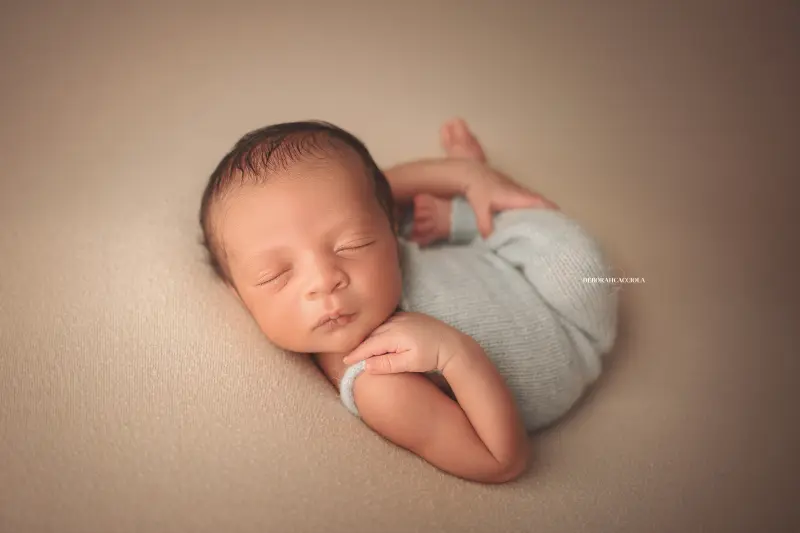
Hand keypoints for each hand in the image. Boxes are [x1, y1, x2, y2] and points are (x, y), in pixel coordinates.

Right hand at [342, 312, 466, 373]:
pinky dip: (380, 330)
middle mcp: (395, 322)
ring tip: (360, 347)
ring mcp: (402, 317)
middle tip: (349, 356)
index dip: (356, 354)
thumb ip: (387, 364)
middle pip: (371, 335)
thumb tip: (366, 365)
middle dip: (360, 345)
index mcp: (394, 334)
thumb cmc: (430, 356)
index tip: (346, 361)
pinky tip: (378, 336)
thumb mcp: (409, 364)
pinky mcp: (408, 316)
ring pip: (379, 327)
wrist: (451, 344)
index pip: (369, 345)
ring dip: (369, 337)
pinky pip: (388, 322)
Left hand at [463, 162, 558, 237]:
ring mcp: (517, 189)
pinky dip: (531, 207)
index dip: (552, 211)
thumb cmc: (478, 190)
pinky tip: (528, 217)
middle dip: (550, 214)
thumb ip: (486, 225)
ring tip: (546, 225)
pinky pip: (527, 199)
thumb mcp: (481, 208)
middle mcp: (521, 192)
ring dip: (541, 210)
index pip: (541, 203)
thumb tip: (491, 242)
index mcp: (518, 197)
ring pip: (534, 200)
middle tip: (556, 229)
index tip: (562, 222)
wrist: (470, 173)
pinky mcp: (512, 189)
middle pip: (541, 202)